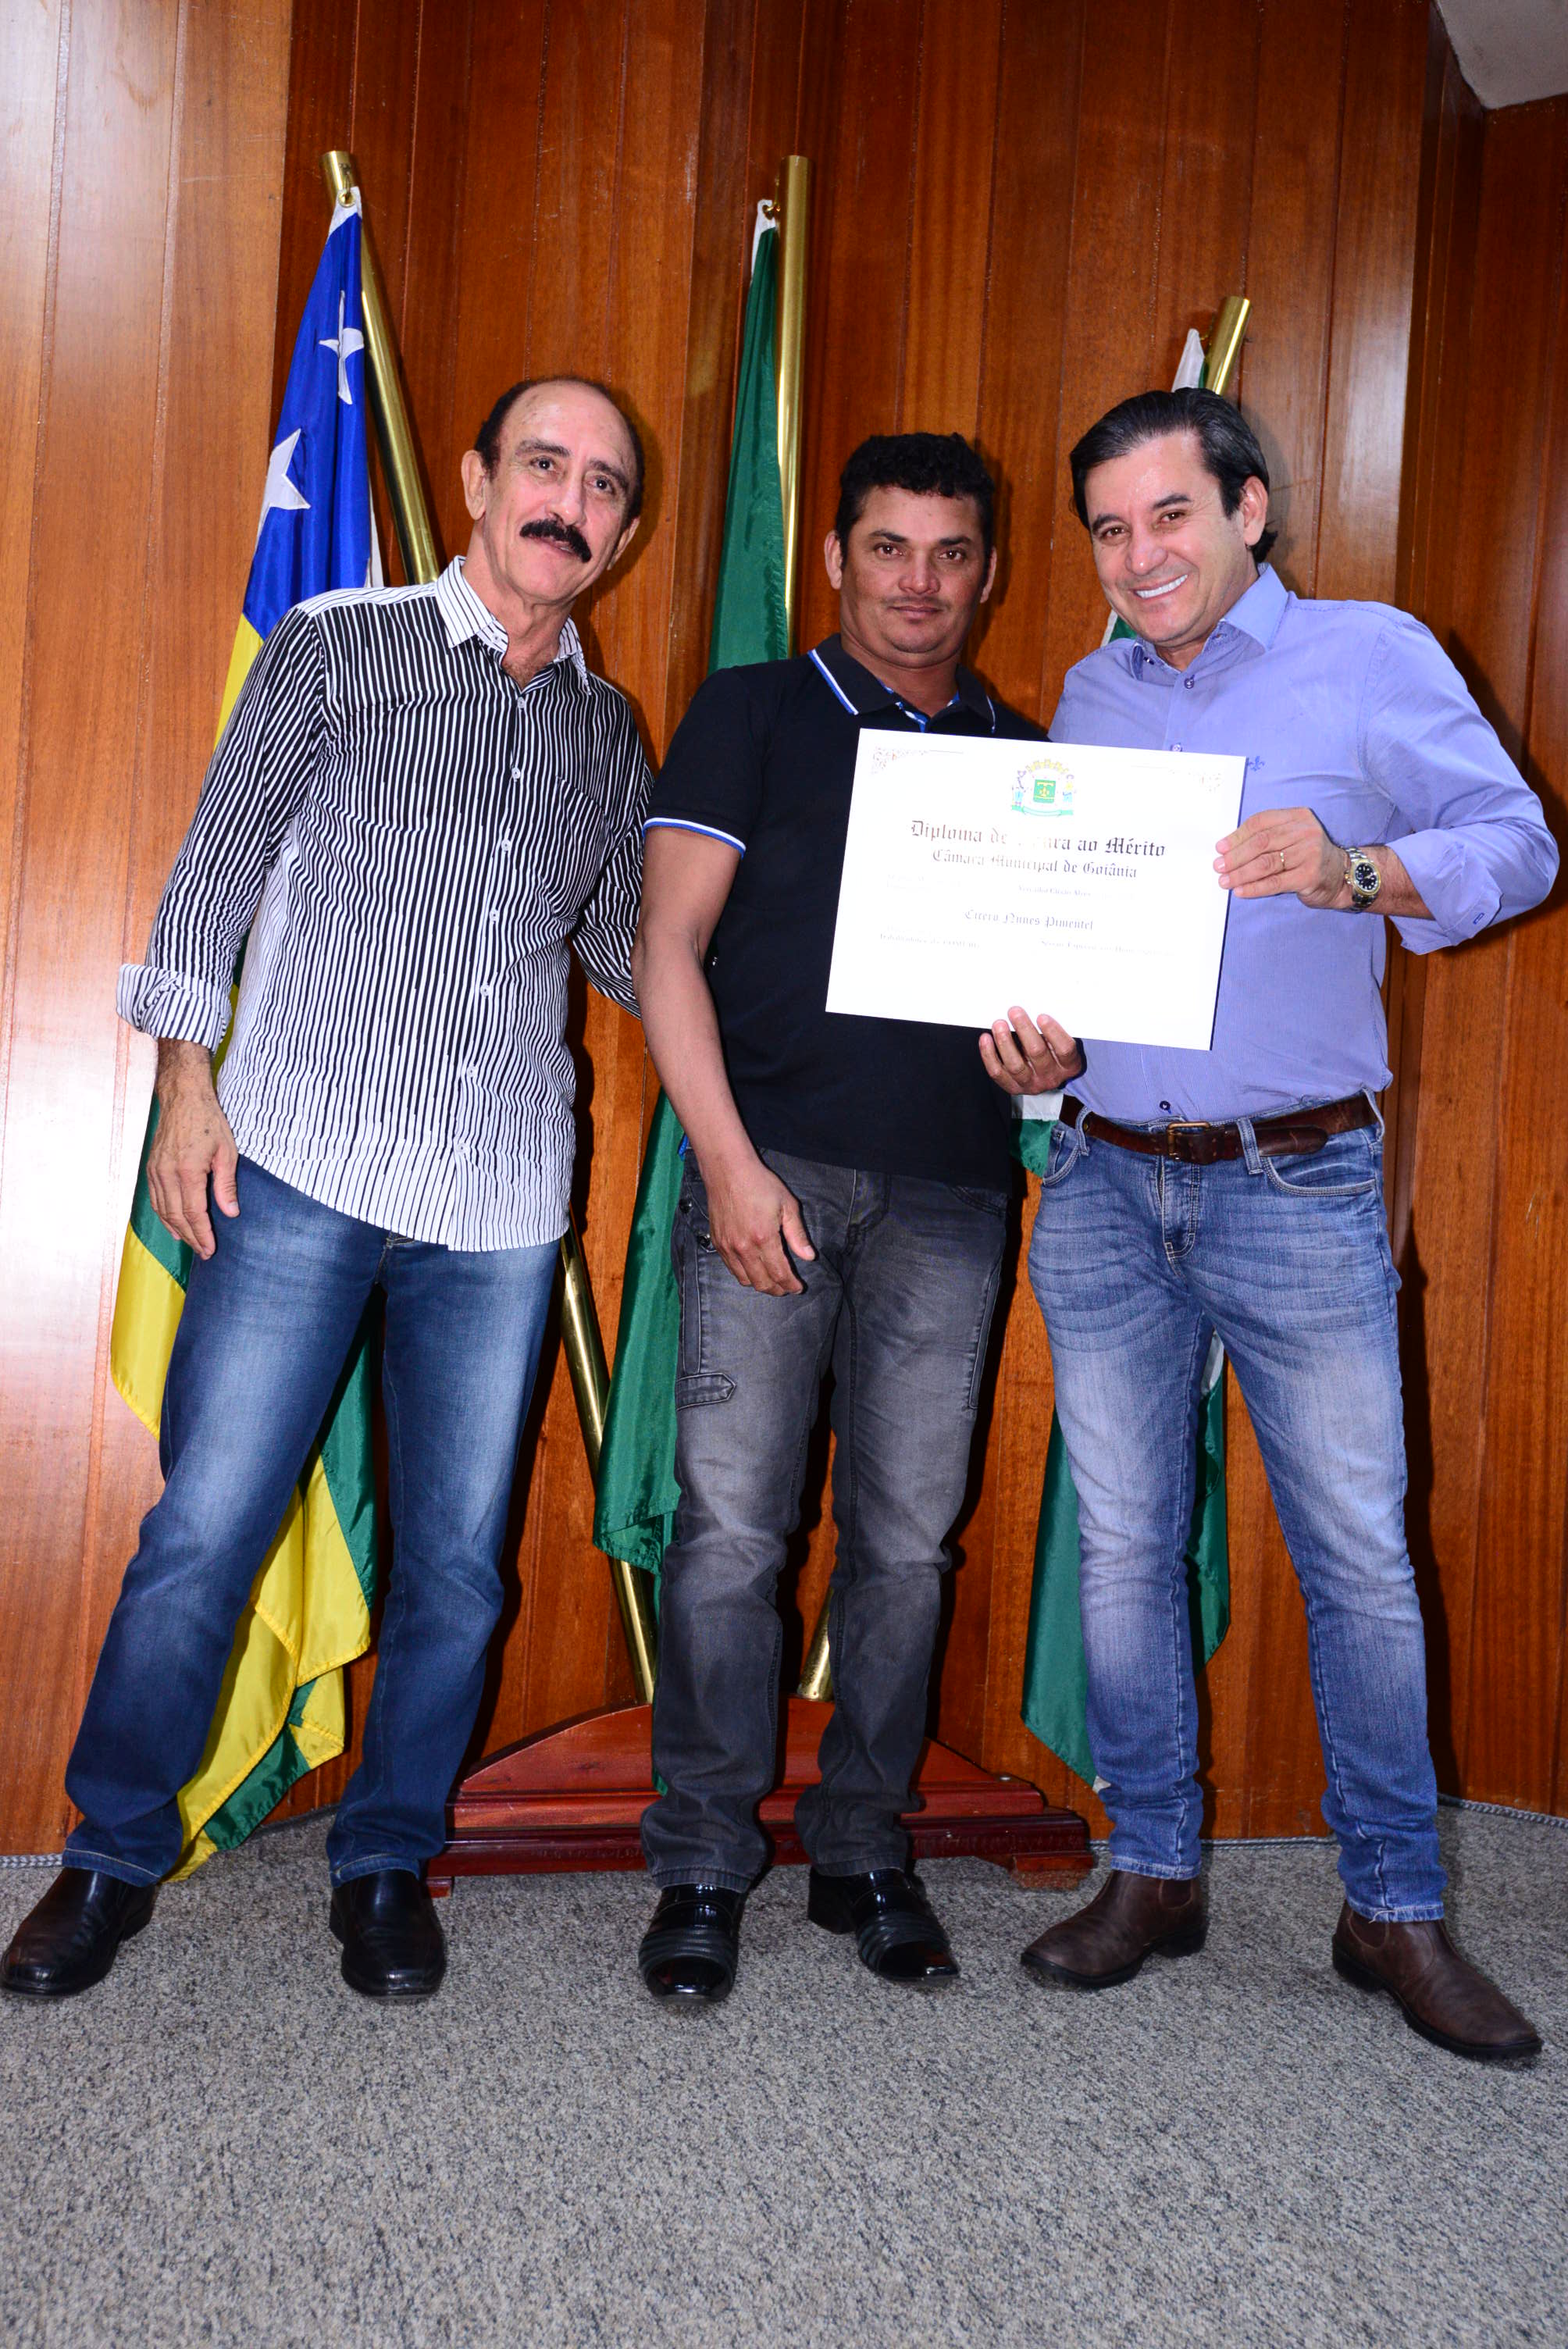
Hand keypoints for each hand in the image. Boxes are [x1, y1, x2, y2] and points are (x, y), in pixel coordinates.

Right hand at [146, 1039, 239, 1258]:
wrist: (183, 1098)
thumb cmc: (208, 1122)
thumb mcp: (227, 1152)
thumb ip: (226, 1185)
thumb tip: (231, 1213)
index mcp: (187, 1170)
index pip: (193, 1212)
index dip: (202, 1234)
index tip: (211, 1249)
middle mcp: (166, 1173)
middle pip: (176, 1216)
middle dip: (191, 1237)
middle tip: (204, 1252)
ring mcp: (155, 1171)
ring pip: (162, 1210)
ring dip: (176, 1230)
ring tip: (192, 1244)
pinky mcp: (151, 1168)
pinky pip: (155, 1199)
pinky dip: (164, 1216)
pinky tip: (174, 1226)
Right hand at [705, 1153, 816, 1294]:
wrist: (727, 1171)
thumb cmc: (759, 1184)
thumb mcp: (787, 1205)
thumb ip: (797, 1235)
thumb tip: (809, 1257)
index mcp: (764, 1238)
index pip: (780, 1273)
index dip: (791, 1285)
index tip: (798, 1288)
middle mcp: (744, 1247)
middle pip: (762, 1282)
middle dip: (777, 1290)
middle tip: (786, 1288)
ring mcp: (728, 1247)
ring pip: (745, 1280)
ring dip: (760, 1285)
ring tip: (771, 1282)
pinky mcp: (718, 1243)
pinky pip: (731, 1268)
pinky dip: (744, 1274)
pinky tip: (754, 1269)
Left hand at [978, 1008, 1084, 1096]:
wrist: (1046, 1076)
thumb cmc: (1053, 1051)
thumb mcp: (1060, 1042)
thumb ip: (1051, 1030)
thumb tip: (1032, 1006)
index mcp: (1069, 1065)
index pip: (1065, 1049)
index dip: (1053, 1032)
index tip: (1042, 1016)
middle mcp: (1051, 1077)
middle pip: (1037, 1053)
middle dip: (1024, 1029)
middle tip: (1015, 1012)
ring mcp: (1031, 1084)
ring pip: (1015, 1065)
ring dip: (1005, 1042)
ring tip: (999, 1024)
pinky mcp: (1013, 1086)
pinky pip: (998, 1072)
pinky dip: (989, 1055)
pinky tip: (986, 1039)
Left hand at [1215, 808, 1348, 907]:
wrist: (1341, 875)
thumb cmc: (1308, 856)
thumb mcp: (1291, 838)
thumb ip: (1267, 838)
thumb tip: (1228, 848)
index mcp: (1298, 817)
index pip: (1261, 822)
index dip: (1237, 836)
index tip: (1220, 848)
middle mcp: (1305, 832)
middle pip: (1261, 842)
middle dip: (1236, 856)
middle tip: (1218, 866)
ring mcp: (1309, 853)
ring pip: (1265, 863)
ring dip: (1241, 873)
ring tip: (1225, 880)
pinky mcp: (1309, 875)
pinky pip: (1274, 882)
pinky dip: (1254, 887)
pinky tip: (1241, 891)